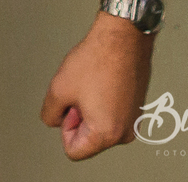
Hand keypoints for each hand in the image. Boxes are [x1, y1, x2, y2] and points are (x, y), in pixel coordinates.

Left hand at [40, 13, 154, 159]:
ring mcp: (134, 121)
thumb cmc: (96, 59)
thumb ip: (50, 113)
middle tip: (81, 90)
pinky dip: (103, 101)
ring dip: (91, 107)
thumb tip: (54, 121)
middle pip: (88, 139)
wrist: (122, 37)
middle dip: (79, 116)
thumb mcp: (58, 88)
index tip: (70, 104)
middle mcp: (125, 133)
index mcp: (107, 134)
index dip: (65, 126)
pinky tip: (103, 80)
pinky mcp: (137, 108)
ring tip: (93, 83)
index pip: (74, 150)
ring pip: (99, 125)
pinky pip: (112, 114)